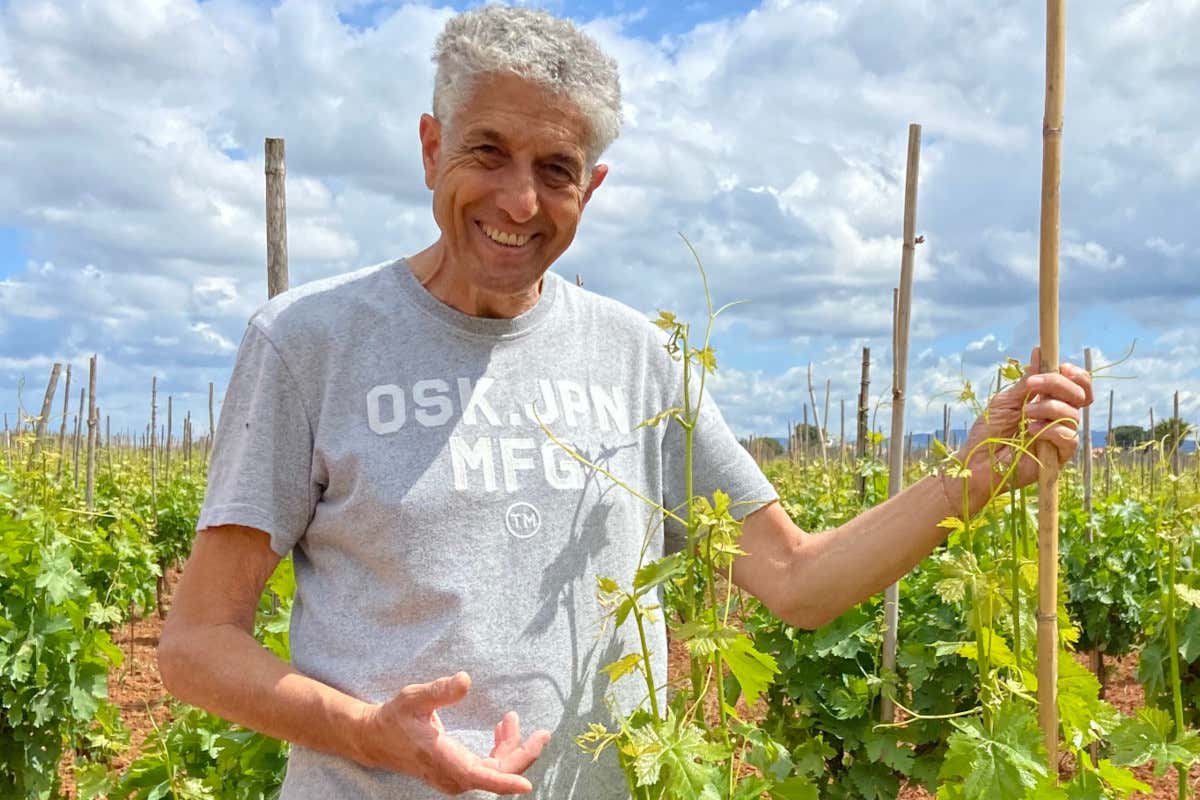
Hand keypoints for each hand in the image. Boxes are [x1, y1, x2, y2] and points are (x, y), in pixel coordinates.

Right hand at [353, 671, 549, 794]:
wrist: (376, 739)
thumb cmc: (394, 718)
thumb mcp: (413, 698)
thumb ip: (440, 690)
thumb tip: (465, 679)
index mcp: (442, 759)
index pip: (478, 776)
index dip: (504, 781)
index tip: (526, 785)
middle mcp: (451, 775)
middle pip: (496, 774)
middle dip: (522, 753)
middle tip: (543, 733)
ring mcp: (454, 778)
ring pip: (494, 771)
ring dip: (511, 748)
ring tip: (511, 719)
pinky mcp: (457, 774)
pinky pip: (487, 768)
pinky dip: (500, 750)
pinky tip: (502, 729)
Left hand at [948, 346, 1092, 513]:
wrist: (977, 462)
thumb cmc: (989, 432)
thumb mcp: (1006, 400)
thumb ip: (1027, 381)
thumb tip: (1039, 352)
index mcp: (1049, 402)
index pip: (1077, 385)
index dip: (1076, 375)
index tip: (1062, 366)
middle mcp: (1059, 417)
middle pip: (1080, 395)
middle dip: (1058, 384)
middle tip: (1033, 386)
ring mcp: (1060, 437)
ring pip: (1073, 414)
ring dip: (1047, 407)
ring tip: (1024, 413)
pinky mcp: (1059, 456)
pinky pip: (1068, 436)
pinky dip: (1049, 428)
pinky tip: (1029, 430)